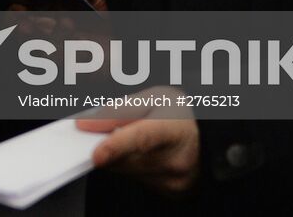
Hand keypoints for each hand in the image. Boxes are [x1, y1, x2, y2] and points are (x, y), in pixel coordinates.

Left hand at [77, 89, 198, 196]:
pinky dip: (129, 166)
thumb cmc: (179, 114)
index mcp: (174, 128)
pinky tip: (142, 154)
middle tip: (104, 132)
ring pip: (125, 171)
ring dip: (118, 156)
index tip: (97, 154)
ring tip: (132, 138)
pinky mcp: (170, 193)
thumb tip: (84, 125)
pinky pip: (134, 180)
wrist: (208, 139)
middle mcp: (176, 159)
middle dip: (107, 146)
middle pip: (126, 159)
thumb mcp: (153, 98)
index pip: (142, 139)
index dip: (117, 146)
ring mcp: (173, 181)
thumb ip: (117, 110)